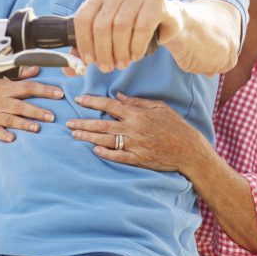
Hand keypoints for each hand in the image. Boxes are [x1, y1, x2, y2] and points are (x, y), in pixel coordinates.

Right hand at [0, 67, 63, 141]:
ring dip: (23, 124)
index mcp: (7, 87)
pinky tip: (12, 139)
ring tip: (37, 128)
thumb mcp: (6, 78)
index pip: (28, 87)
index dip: (44, 90)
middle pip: (20, 106)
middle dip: (36, 111)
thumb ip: (22, 75)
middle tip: (51, 117)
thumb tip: (37, 68)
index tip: (59, 94)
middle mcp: (1, 101)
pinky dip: (3, 135)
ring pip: (10, 119)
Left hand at [66, 92, 207, 172]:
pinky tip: (94, 150)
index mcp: (137, 114)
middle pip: (102, 124)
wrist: (189, 149)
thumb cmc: (175, 125)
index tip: (78, 100)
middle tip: (68, 123)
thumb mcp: (159, 107)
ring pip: (106, 140)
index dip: (92, 102)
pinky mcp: (138, 159)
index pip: (109, 105)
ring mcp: (135, 145)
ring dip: (89, 137)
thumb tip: (119, 96)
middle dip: (83, 123)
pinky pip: (118, 156)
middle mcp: (133, 129)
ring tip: (74, 135)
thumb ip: (137, 102)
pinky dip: (106, 153)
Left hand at [72, 0, 170, 72]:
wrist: (165, 22)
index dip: (84, 42)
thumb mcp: (107, 39)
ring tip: (122, 63)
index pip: (83, 18)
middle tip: (107, 68)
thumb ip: (87, 51)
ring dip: (120, 50)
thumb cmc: (132, 30)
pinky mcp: (156, 0)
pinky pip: (142, 26)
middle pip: (102, 24)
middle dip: (103, 51)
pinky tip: (135, 55)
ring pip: (121, 25)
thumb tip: (69, 69)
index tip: (89, 61)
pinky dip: (137, 46)